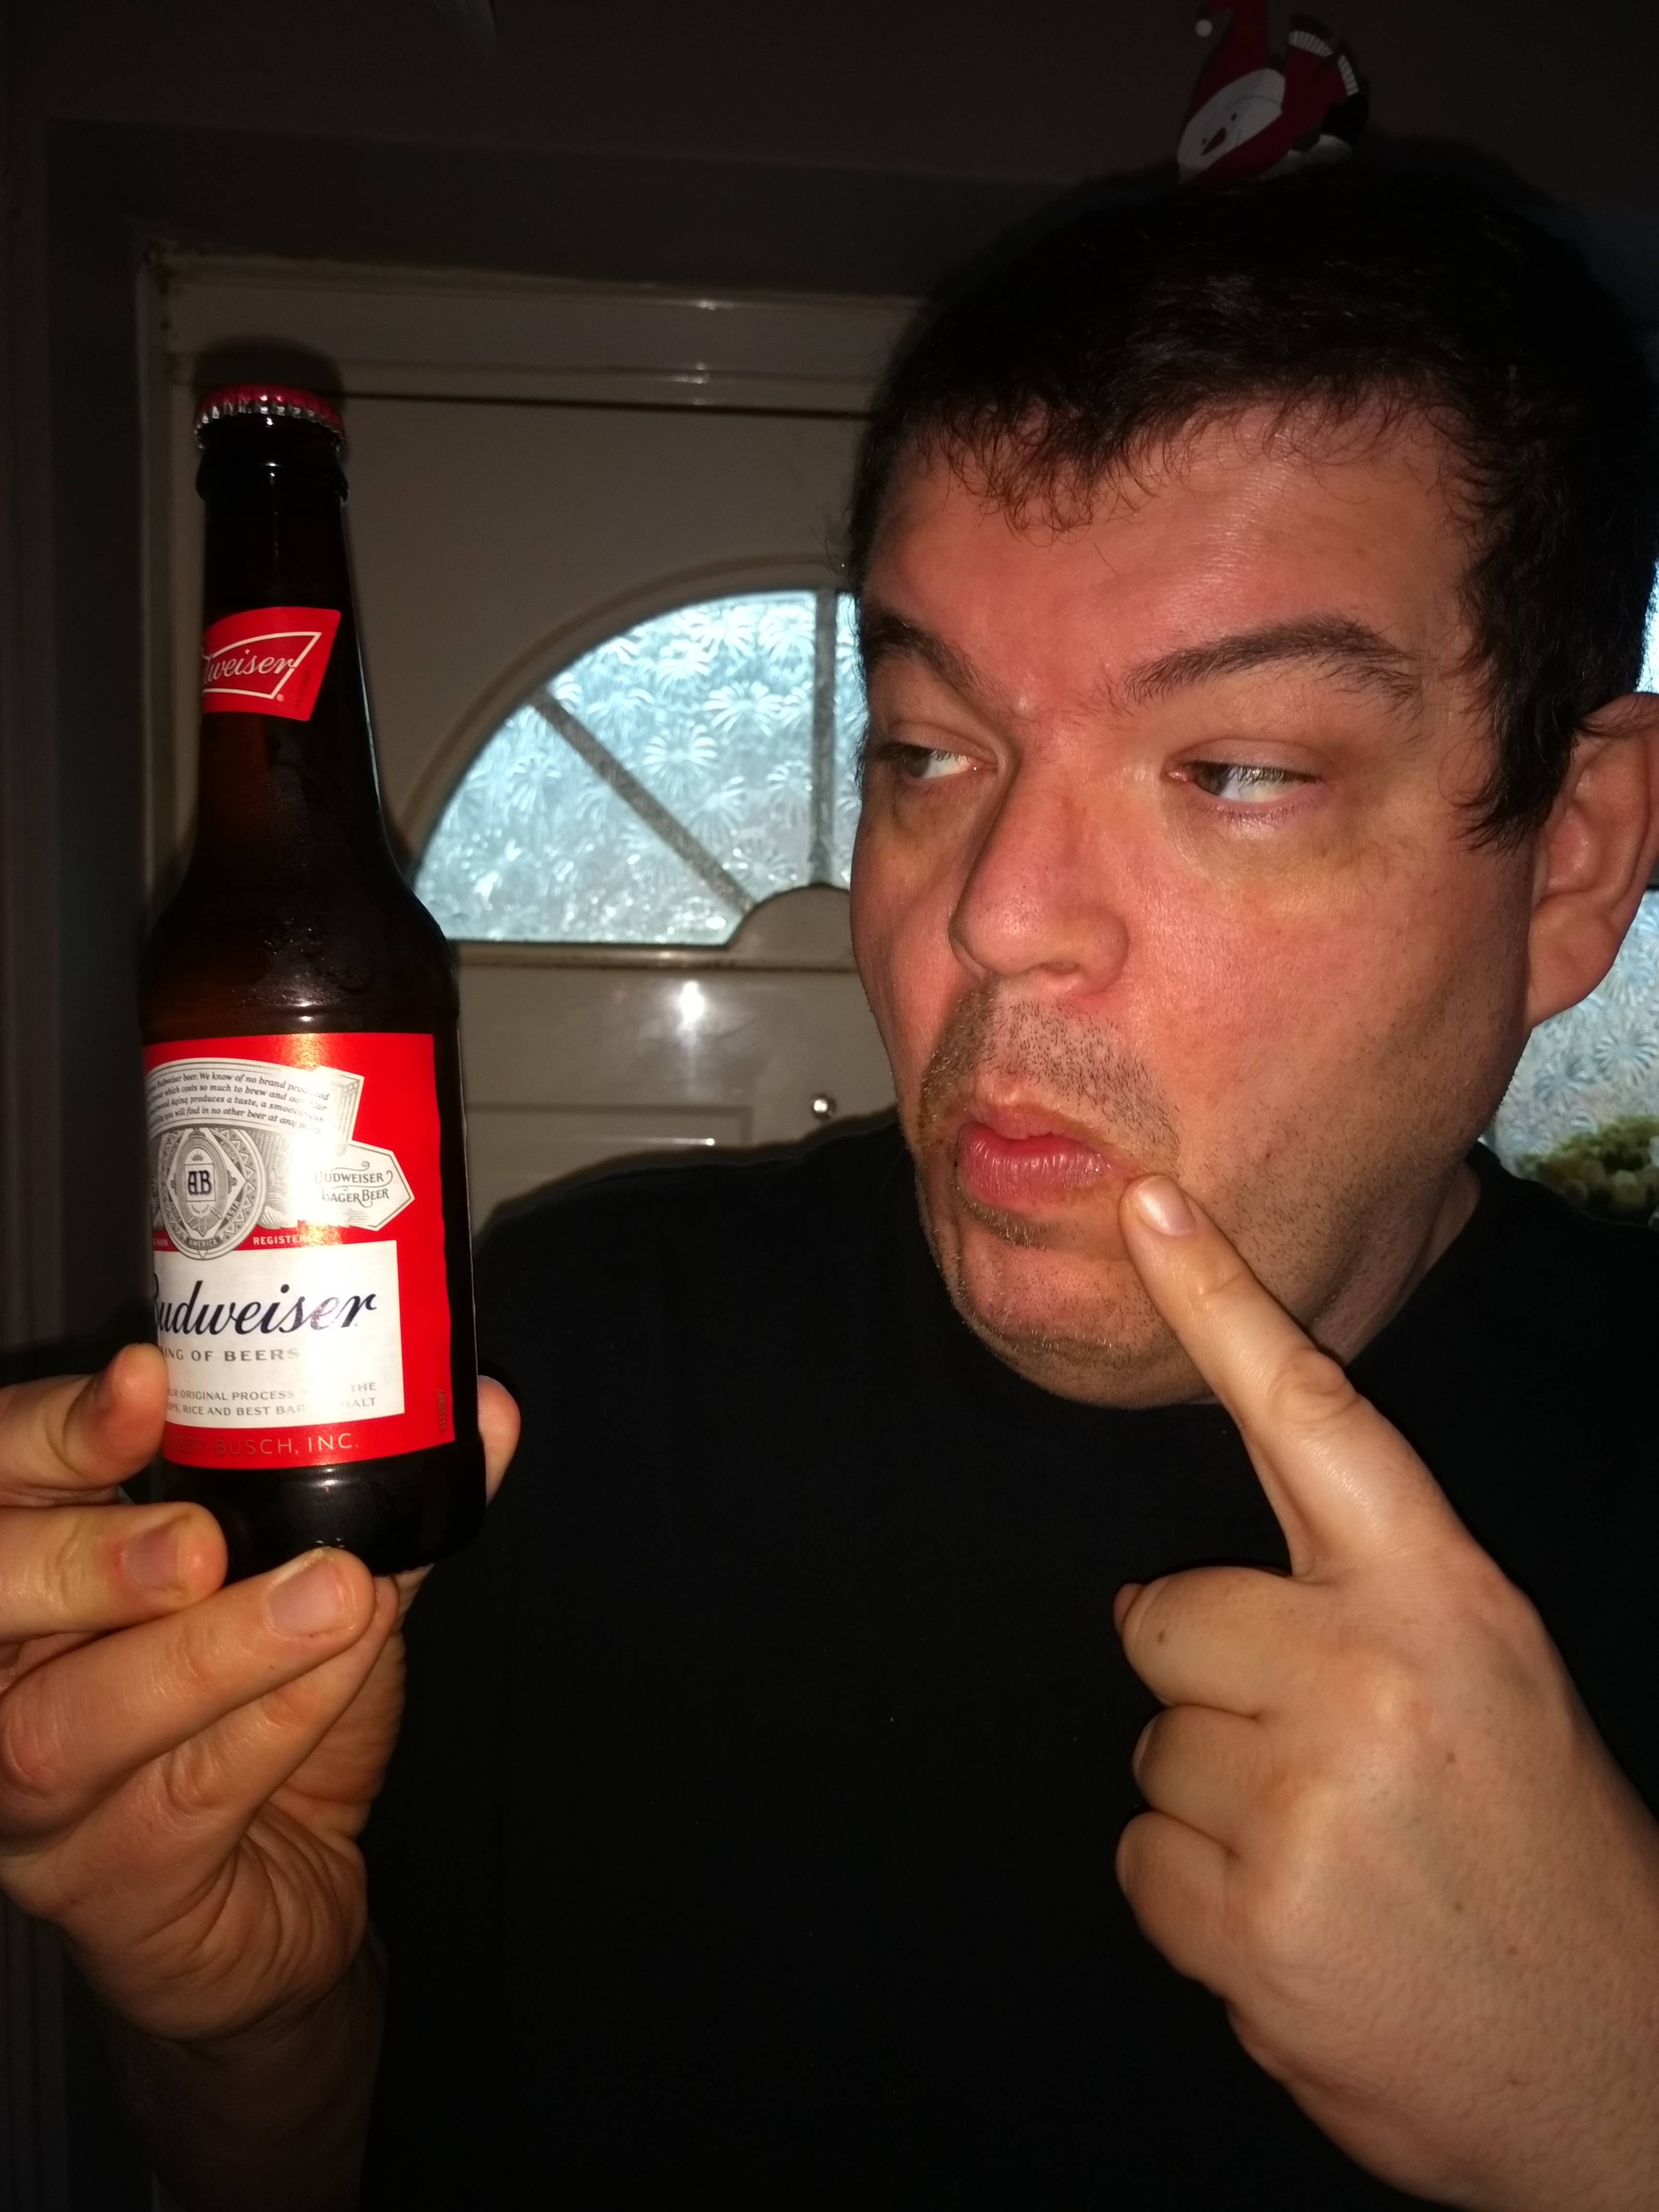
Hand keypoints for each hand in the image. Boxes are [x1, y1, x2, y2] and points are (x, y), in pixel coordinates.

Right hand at [0, 1344, 518, 2041]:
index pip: (2, 1480)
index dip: (55, 1429)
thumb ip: (377, 1504)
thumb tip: (483, 1407)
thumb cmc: (271, 1724)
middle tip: (201, 1538)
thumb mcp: (321, 1592)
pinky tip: (344, 1661)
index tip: (149, 1381)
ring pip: (70, 1725)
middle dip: (91, 1557)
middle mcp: (5, 1676)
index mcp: (39, 1577)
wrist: (281, 1894)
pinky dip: (273, 1720)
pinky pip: (178, 1803)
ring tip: (328, 1593)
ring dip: (204, 1653)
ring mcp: (35, 1798)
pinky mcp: (102, 1888)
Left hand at [1113, 1177, 1658, 2211]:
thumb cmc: (1538, 1854)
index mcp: (1447, 1604)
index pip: (1316, 1418)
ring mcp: (1311, 1807)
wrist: (1615, 2074)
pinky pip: (1140, 1863)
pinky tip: (1296, 1928)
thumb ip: (1354, 1610)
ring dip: (1213, 1801)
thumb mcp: (1489, 1681)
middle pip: (1165, 1611)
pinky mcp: (1256, 1927)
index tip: (1147, 1207)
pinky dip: (1194, 1900)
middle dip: (1207, 1681)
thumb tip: (1160, 1596)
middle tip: (1314, 1757)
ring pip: (1151, 1748)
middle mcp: (1374, 1682)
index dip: (1224, 1303)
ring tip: (1329, 1853)